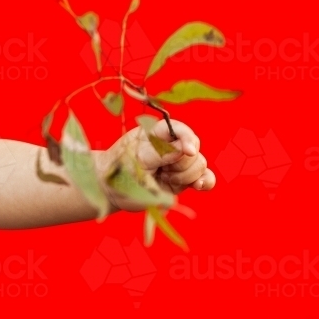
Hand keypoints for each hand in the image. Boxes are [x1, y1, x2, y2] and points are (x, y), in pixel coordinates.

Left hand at [96, 118, 214, 211]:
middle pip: (194, 148)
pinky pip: (205, 178)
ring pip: (200, 164)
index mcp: (156, 133)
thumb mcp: (136, 159)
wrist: (112, 190)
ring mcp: (179, 163)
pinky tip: (197, 185)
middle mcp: (171, 145)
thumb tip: (187, 149)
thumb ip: (161, 153)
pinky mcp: (183, 179)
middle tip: (161, 171)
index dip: (187, 137)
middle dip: (181, 163)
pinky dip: (205, 181)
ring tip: (165, 179)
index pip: (178, 128)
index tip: (189, 150)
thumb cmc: (119, 170)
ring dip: (185, 176)